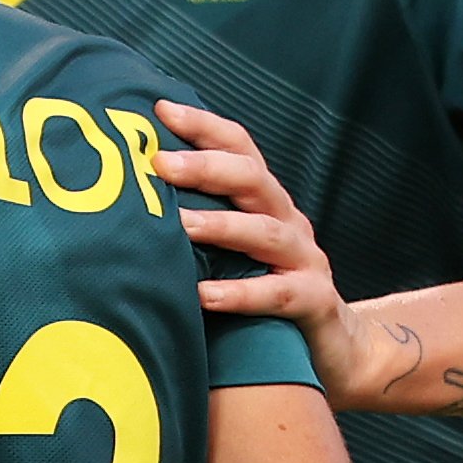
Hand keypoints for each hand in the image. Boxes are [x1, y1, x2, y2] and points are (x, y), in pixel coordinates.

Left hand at [152, 101, 403, 406]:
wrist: (335, 351)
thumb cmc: (264, 295)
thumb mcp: (231, 253)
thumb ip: (196, 225)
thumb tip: (126, 202)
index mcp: (266, 203)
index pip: (240, 150)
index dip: (205, 127)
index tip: (159, 110)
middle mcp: (288, 222)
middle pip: (252, 181)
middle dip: (207, 168)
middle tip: (160, 163)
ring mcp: (306, 262)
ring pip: (266, 234)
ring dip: (222, 226)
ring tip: (179, 223)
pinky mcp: (314, 304)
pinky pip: (279, 295)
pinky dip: (242, 292)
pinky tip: (205, 295)